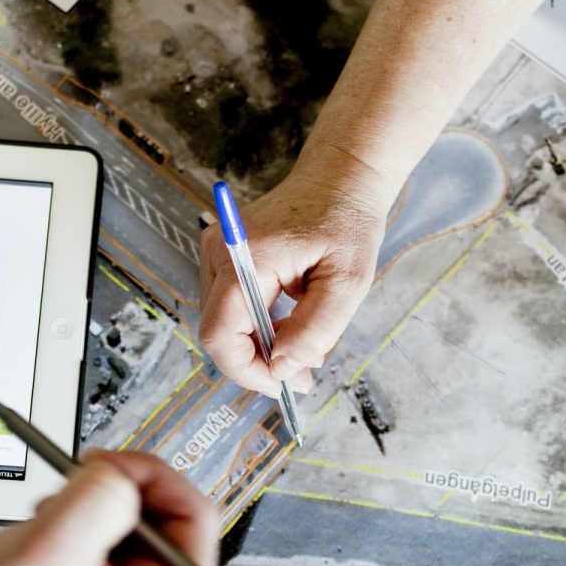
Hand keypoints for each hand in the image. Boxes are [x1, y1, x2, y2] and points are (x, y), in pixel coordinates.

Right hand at [199, 170, 384, 396]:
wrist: (339, 180)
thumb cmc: (346, 222)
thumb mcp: (347, 282)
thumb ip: (315, 329)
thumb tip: (282, 368)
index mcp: (246, 258)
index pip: (220, 333)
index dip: (246, 370)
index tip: (281, 385)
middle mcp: (220, 254)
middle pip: (220, 333)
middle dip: (259, 362)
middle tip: (303, 373)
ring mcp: (218, 255)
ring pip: (226, 325)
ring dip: (262, 345)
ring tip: (304, 346)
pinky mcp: (225, 259)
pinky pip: (234, 309)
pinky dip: (260, 327)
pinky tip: (290, 326)